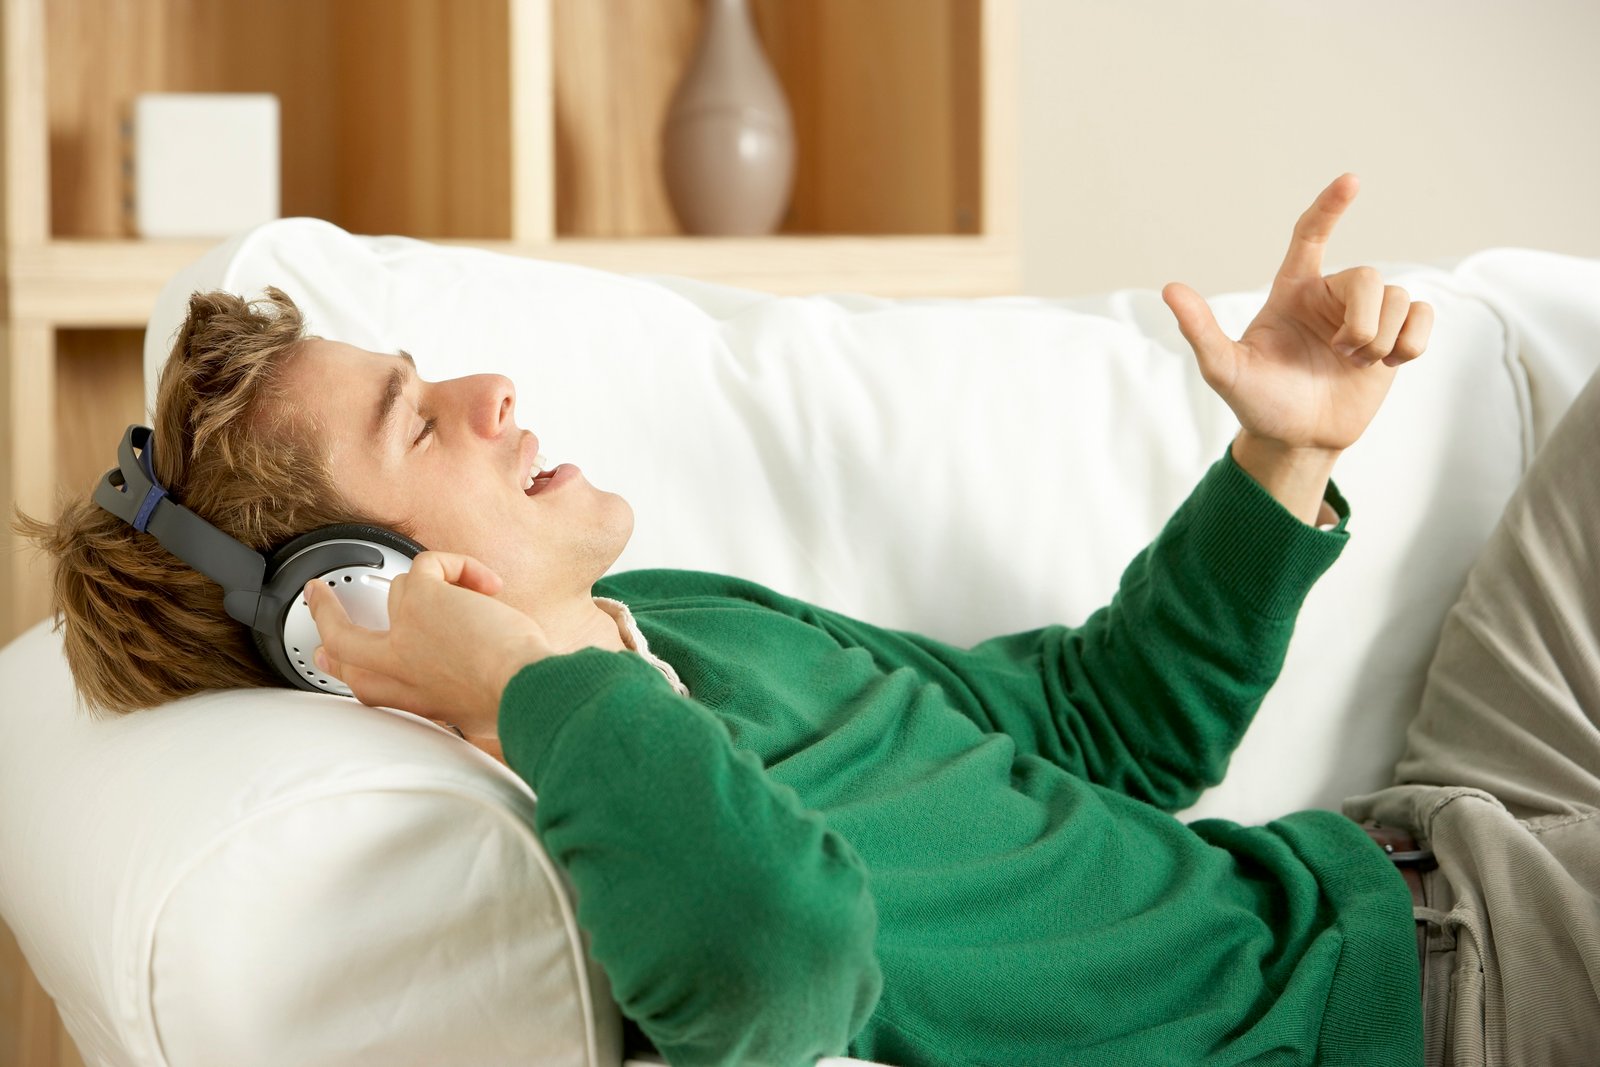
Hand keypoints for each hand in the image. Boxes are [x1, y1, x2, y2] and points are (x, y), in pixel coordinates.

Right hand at [304, 551, 550, 752]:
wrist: (523, 693)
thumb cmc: (512, 704)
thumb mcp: (473, 715)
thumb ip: (455, 696)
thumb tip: (468, 684)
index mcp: (410, 697)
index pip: (362, 680)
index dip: (342, 664)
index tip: (328, 654)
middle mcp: (397, 666)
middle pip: (340, 638)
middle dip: (323, 613)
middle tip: (318, 593)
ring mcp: (401, 631)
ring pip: (399, 588)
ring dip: (440, 583)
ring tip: (480, 596)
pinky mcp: (419, 599)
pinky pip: (427, 563)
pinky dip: (459, 564)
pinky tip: (488, 584)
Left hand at [1162, 173, 1434, 456]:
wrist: (1295, 440)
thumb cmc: (1258, 402)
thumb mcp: (1224, 369)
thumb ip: (1200, 330)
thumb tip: (1170, 289)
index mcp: (1292, 291)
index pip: (1310, 235)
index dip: (1329, 207)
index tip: (1352, 180)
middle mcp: (1331, 296)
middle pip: (1369, 276)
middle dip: (1361, 322)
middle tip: (1340, 354)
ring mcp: (1366, 316)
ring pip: (1401, 298)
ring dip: (1383, 339)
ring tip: (1356, 364)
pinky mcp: (1394, 337)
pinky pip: (1425, 316)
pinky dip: (1413, 342)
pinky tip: (1391, 363)